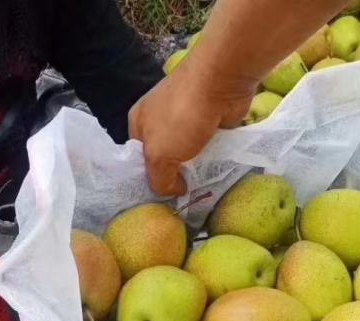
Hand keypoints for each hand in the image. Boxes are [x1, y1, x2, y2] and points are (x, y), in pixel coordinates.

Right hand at [129, 61, 253, 195]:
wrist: (221, 82)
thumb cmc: (181, 116)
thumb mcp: (158, 156)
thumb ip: (159, 181)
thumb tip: (175, 191)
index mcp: (139, 123)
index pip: (138, 160)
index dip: (149, 180)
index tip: (162, 199)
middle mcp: (159, 120)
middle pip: (164, 159)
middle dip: (173, 178)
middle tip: (183, 198)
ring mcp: (185, 120)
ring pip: (187, 156)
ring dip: (195, 171)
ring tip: (202, 190)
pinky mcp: (208, 121)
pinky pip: (207, 149)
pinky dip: (211, 160)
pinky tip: (216, 174)